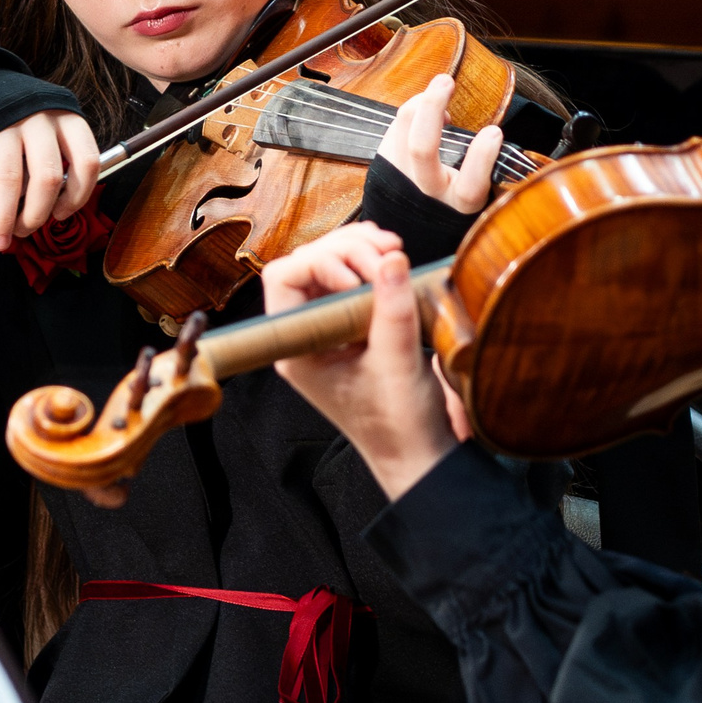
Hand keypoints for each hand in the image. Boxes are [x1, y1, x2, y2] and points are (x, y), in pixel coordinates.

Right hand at [0, 108, 100, 253]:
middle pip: (46, 177)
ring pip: (9, 178)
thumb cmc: (29, 121)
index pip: (86, 163)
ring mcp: (6, 124)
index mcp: (68, 121)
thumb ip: (58, 164)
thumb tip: (48, 214)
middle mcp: (40, 121)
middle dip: (35, 215)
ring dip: (3, 217)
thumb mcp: (55, 131)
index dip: (77, 197)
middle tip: (24, 232)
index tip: (60, 216)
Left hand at [263, 222, 459, 496]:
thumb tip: (392, 259)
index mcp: (297, 349)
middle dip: (346, 249)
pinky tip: (392, 257)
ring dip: (359, 249)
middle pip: (306, 263)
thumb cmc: (399, 425)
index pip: (284, 278)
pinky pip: (349, 279)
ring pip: (327, 265)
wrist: (417, 453)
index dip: (321, 263)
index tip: (361, 279)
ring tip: (394, 250)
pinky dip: (369, 261)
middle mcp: (305, 335)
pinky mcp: (350, 325)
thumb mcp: (398, 366)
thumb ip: (393, 310)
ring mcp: (327, 329)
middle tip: (389, 256)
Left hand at [380, 73, 501, 213]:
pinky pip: (392, 131)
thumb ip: (485, 169)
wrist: (413, 230)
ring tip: (440, 90)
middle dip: (432, 108)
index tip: (494, 131)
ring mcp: (401, 181)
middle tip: (446, 81)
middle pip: (422, 149)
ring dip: (420, 104)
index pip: (471, 186)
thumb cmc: (457, 203)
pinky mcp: (383, 169)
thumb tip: (490, 134)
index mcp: (461, 205)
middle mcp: (428, 194)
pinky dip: (410, 113)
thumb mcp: (482, 195)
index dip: (481, 157)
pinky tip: (425, 110)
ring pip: (402, 133)